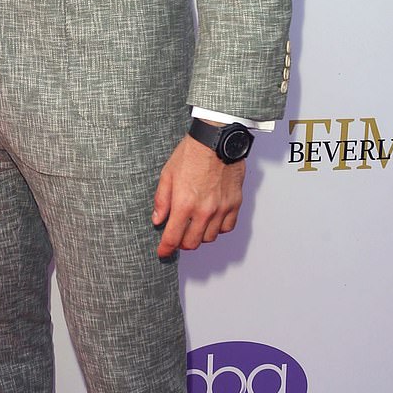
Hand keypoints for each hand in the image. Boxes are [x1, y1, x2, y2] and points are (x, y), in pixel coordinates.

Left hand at [151, 135, 244, 257]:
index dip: (166, 249)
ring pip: (210, 238)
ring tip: (194, 225)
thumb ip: (162, 200)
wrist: (217, 140)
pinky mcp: (235, 203)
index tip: (163, 252)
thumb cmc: (191, 154)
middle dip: (182, 243)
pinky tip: (211, 220)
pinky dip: (218, 228)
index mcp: (184, 204)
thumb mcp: (167, 174)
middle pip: (192, 242)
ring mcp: (221, 208)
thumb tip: (158, 220)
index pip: (173, 238)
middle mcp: (204, 211)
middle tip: (177, 236)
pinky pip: (227, 228)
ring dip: (200, 236)